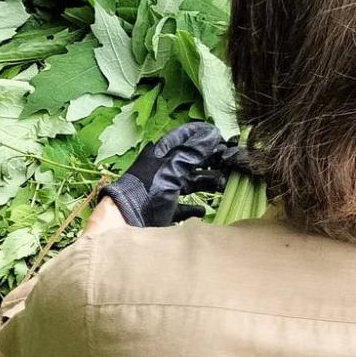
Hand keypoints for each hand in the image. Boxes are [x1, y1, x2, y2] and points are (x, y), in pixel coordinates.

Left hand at [99, 123, 244, 227]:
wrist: (127, 222)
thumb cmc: (147, 191)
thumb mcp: (171, 169)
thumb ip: (191, 153)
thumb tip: (210, 134)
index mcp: (160, 155)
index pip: (182, 139)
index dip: (200, 135)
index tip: (219, 135)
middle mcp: (161, 169)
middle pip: (189, 161)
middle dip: (208, 161)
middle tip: (228, 161)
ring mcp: (161, 190)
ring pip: (188, 183)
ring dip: (205, 183)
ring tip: (222, 184)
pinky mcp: (162, 209)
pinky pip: (182, 206)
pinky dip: (193, 208)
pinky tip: (203, 210)